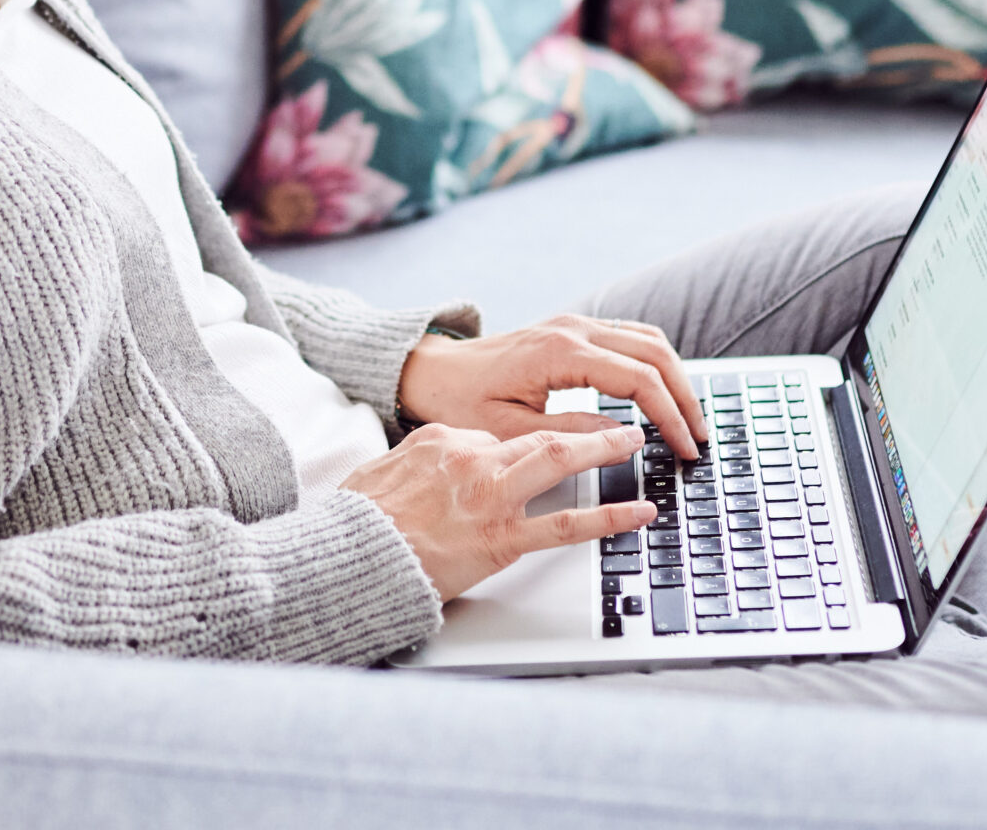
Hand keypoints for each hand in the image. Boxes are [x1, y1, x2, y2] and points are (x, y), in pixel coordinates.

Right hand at [341, 422, 657, 600]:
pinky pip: (566, 526)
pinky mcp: (500, 539)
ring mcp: (490, 497)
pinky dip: (609, 517)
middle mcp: (472, 459)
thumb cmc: (358, 521)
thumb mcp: (382, 471)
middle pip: (540, 435)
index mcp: (442, 440)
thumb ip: (417, 460)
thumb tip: (432, 463)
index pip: (496, 436)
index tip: (538, 457)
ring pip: (559, 460)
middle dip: (584, 431)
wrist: (348, 557)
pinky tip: (638, 514)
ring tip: (635, 445)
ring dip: (603, 450)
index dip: (522, 449)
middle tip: (618, 430)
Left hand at [397, 314, 708, 460]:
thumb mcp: (511, 432)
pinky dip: (655, 363)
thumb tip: (624, 439)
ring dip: (675, 376)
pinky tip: (662, 393)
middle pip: (655, 353)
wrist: (432, 371)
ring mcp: (574, 324)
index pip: (639, 379)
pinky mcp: (573, 330)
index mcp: (560, 353)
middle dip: (685, 396)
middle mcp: (573, 329)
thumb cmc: (462, 401)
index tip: (685, 449)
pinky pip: (630, 337)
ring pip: (648, 339)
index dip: (670, 416)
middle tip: (699, 438)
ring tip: (688, 419)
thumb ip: (569, 435)